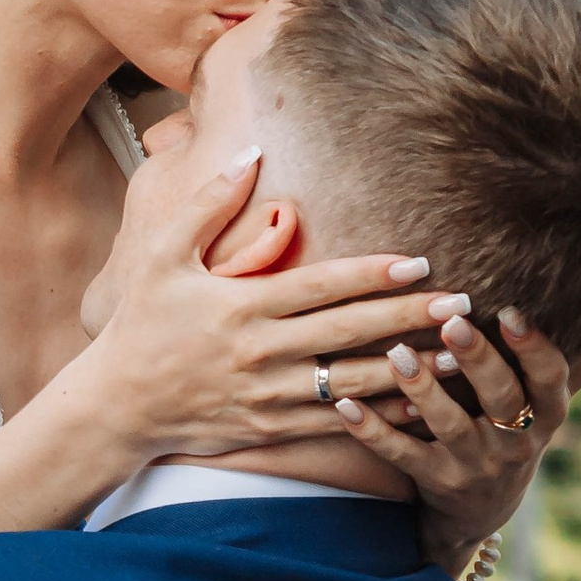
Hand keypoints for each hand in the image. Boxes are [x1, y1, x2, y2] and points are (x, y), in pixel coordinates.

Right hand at [61, 142, 470, 470]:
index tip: (421, 263)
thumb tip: (250, 151)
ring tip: (459, 354)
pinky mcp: (270, 430)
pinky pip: (334, 423)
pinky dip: (379, 414)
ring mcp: (267, 395)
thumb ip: (207, 203)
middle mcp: (260, 351)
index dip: (373, 274)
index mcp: (241, 305)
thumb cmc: (141, 324)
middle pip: (350, 332)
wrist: (115, 406)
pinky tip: (420, 402)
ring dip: (409, 368)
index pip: (320, 285)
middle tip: (465, 304)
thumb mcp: (161, 255)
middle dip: (410, 318)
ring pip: (351, 382)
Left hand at [325, 305, 573, 573]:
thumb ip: (520, 359)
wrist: (481, 511)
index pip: (550, 378)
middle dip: (478, 359)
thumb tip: (504, 283)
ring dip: (423, 389)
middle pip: (502, 397)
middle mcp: (516, 441)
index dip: (534, 348)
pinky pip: (401, 454)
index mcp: (545, 414)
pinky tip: (346, 404)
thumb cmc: (501, 432)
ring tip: (397, 353)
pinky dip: (372, 430)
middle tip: (451, 321)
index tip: (510, 312)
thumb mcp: (528, 404)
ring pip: (450, 426)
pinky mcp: (436, 482)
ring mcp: (476, 465)